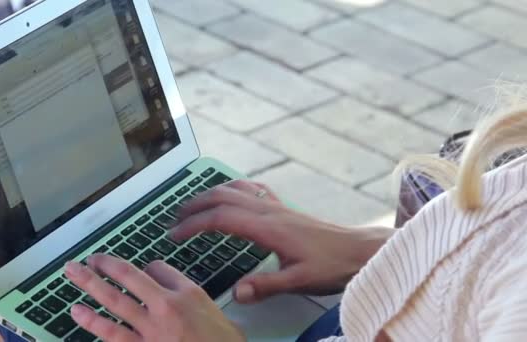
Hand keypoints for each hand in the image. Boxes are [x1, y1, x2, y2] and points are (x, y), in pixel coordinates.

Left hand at [65, 256, 244, 341]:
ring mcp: (152, 331)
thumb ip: (190, 295)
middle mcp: (166, 308)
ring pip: (114, 303)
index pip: (158, 268)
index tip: (133, 269)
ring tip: (74, 276)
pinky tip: (79, 313)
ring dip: (91, 287)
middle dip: (104, 266)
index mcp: (187, 294)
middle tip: (88, 260)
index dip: (144, 266)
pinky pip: (113, 335)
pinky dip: (93, 323)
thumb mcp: (214, 311)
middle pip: (128, 278)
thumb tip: (169, 284)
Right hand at [170, 180, 393, 302]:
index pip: (220, 218)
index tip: (175, 234)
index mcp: (267, 228)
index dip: (193, 224)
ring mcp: (276, 206)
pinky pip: (253, 189)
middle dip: (194, 205)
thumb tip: (236, 292)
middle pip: (222, 196)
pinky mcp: (283, 208)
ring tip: (193, 206)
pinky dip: (234, 188)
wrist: (359, 250)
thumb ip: (266, 286)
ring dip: (210, 194)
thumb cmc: (332, 265)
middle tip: (174, 219)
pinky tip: (231, 194)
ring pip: (235, 189)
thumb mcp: (299, 281)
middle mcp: (268, 211)